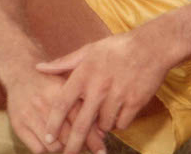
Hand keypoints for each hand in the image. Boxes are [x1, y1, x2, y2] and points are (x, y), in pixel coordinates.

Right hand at [5, 70, 105, 153]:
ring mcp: (31, 115)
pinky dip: (47, 150)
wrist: (21, 72)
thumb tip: (102, 132)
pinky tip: (51, 143)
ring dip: (63, 149)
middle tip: (84, 146)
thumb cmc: (51, 81)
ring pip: (54, 146)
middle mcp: (45, 103)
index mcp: (61, 91)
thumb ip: (83, 105)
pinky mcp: (19, 125)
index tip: (100, 148)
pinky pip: (38, 149)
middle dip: (79, 145)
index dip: (92, 138)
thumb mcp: (68, 84)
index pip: (80, 120)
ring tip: (68, 145)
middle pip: (68, 136)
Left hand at [36, 32, 168, 153]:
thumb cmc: (117, 47)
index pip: (62, 103)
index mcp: (84, 73)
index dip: (53, 123)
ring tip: (103, 116)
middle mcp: (98, 87)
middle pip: (80, 124)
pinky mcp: (134, 103)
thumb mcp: (89, 50)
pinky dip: (118, 123)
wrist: (151, 46)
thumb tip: (39, 67)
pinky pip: (121, 125)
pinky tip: (119, 112)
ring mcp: (117, 96)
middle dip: (72, 144)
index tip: (47, 138)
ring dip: (101, 127)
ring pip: (103, 126)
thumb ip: (63, 62)